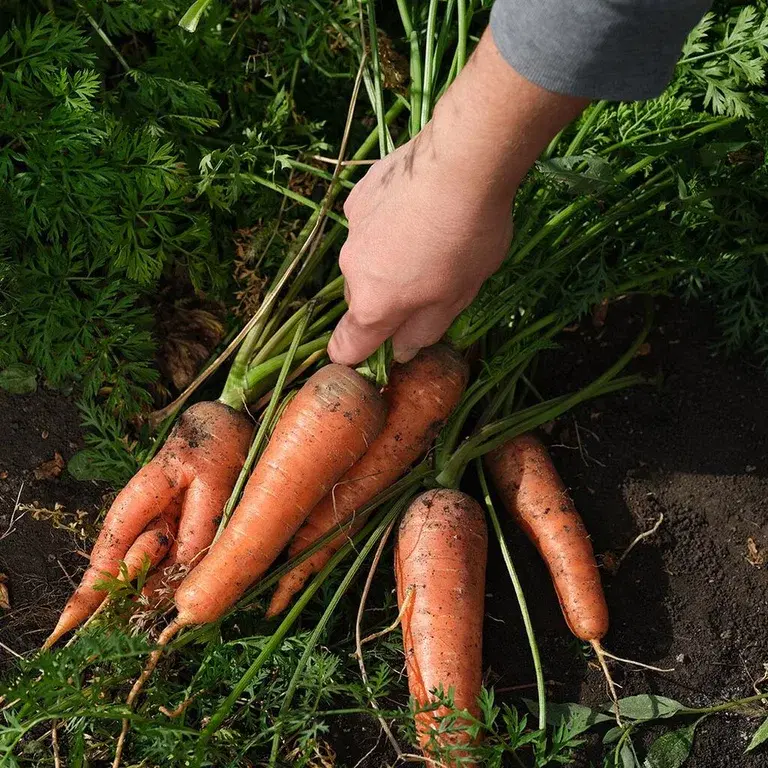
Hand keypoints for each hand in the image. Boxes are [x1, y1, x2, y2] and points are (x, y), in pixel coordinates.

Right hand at [328, 29, 587, 365]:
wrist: (462, 161)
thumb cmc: (466, 240)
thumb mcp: (457, 299)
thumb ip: (424, 331)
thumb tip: (401, 350)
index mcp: (373, 305)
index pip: (345, 348)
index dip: (359, 355)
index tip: (381, 348)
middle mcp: (350, 269)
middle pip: (361, 300)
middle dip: (387, 300)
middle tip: (430, 280)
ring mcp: (351, 228)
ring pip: (366, 258)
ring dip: (388, 258)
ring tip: (429, 234)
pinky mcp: (358, 194)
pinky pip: (369, 222)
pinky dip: (387, 223)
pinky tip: (418, 205)